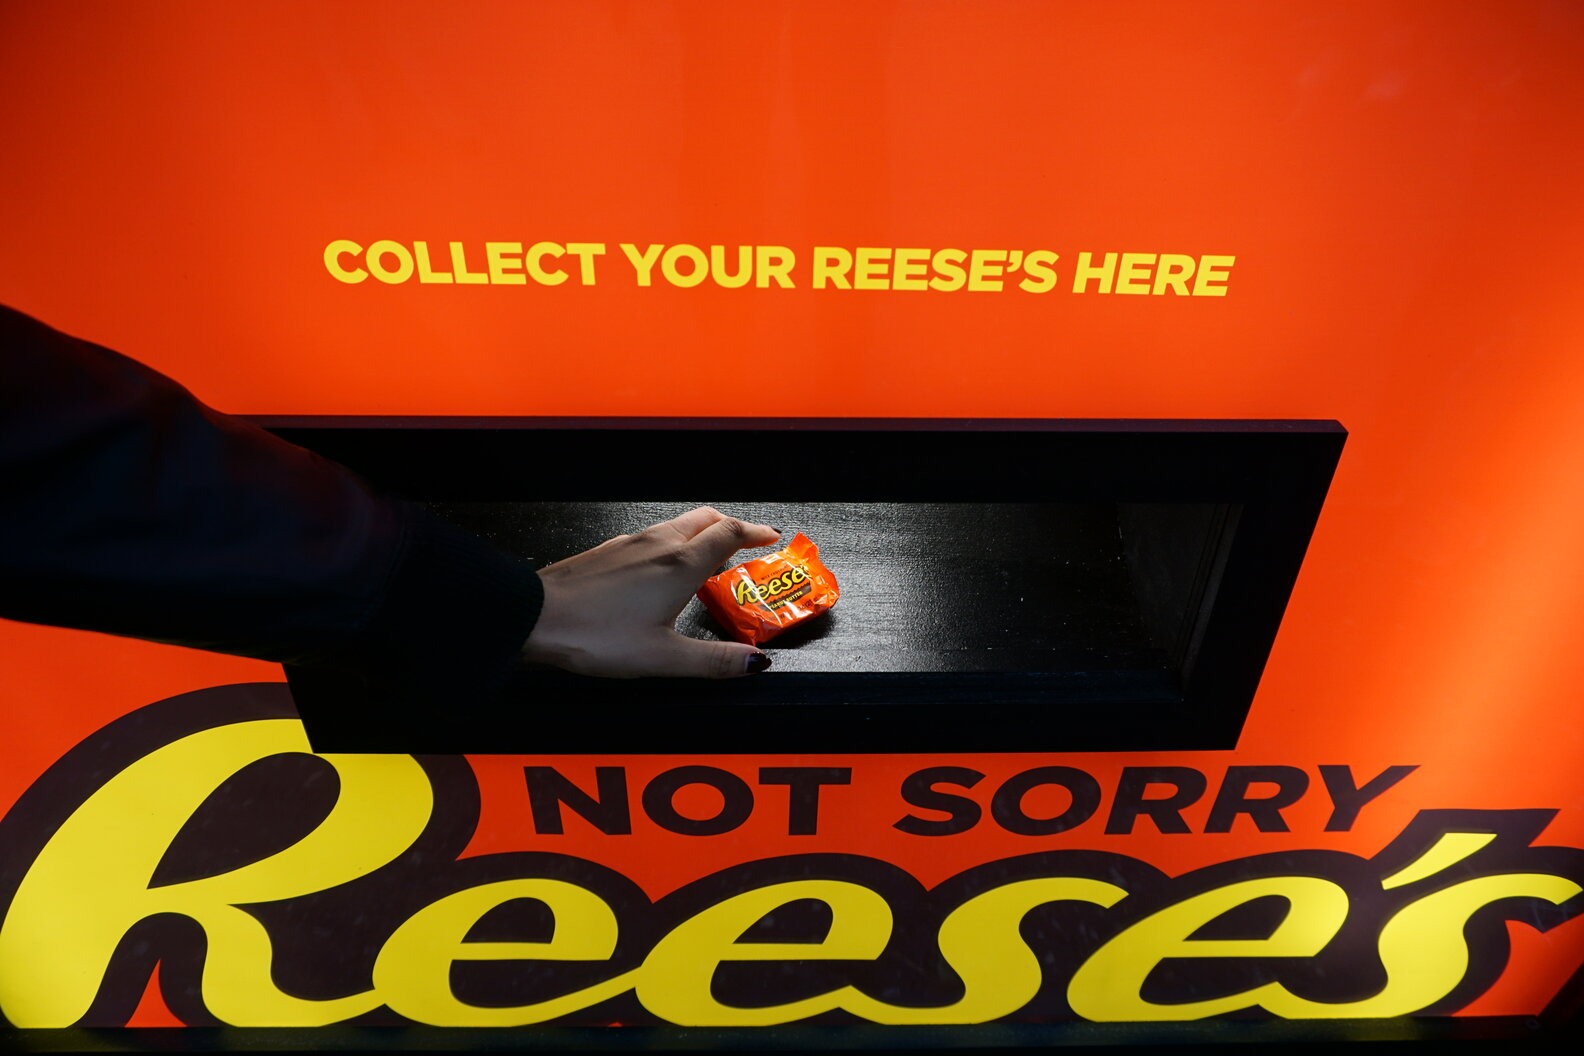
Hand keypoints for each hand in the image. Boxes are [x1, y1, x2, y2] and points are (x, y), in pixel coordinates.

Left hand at [521, 507, 780, 677]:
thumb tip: (755, 663)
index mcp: (681, 565)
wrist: (536, 617)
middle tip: (746, 546)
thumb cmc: (597, 636)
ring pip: (677, 525)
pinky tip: (661, 572)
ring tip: (709, 560)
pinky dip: (672, 545)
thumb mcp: (665, 658)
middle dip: (731, 528)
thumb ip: (714, 661)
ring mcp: (629, 543)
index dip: (755, 534)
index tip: (771, 539)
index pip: (730, 534)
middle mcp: (659, 544)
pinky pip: (651, 537)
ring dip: (701, 535)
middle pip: (706, 519)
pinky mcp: (607, 551)